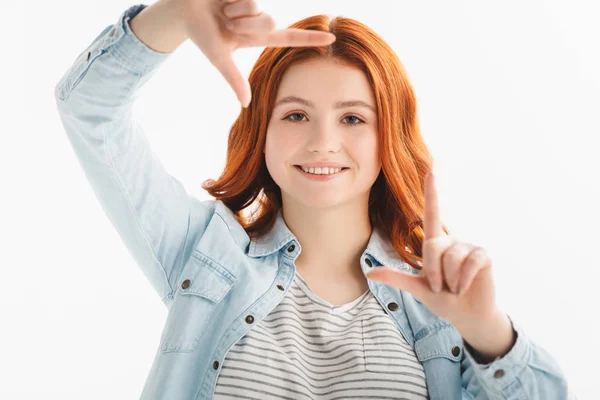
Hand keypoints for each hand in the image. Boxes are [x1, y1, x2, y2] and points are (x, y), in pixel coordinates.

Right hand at [175, 0, 335, 107]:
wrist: (182, 8)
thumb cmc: (200, 33)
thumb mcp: (219, 58)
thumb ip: (234, 79)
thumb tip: (246, 104)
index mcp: (257, 36)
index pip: (289, 38)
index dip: (311, 39)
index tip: (332, 39)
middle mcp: (259, 18)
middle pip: (269, 23)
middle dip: (245, 26)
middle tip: (227, 25)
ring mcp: (253, 3)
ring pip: (259, 9)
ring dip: (237, 13)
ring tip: (222, 10)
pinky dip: (232, 0)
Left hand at [365, 170, 498, 329]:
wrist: (466, 316)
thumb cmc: (442, 298)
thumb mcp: (417, 288)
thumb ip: (395, 278)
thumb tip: (369, 272)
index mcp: (435, 245)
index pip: (432, 214)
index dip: (432, 193)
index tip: (431, 171)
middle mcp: (452, 241)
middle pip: (433, 246)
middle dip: (433, 273)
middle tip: (440, 287)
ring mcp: (469, 247)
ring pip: (451, 257)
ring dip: (449, 280)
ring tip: (454, 287)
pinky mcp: (483, 257)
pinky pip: (470, 262)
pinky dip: (463, 280)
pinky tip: (465, 287)